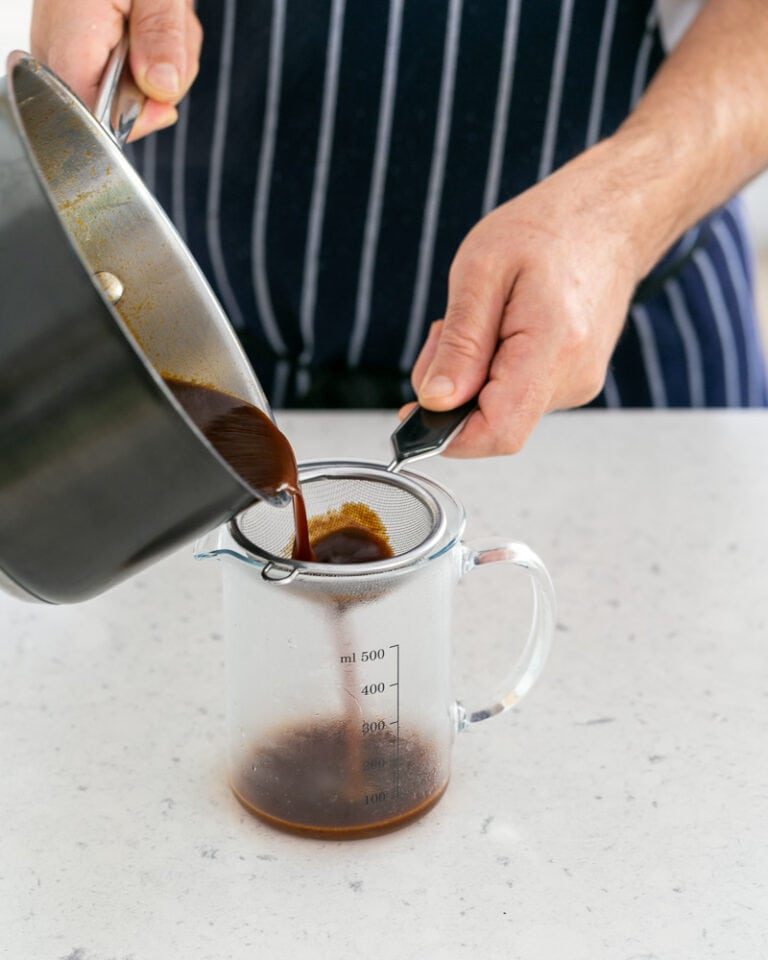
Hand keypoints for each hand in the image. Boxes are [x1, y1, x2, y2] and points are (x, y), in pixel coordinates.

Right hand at [31, 0, 201, 140]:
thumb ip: (161, 36)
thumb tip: (162, 89)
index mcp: (69, 30)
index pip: (87, 111)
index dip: (130, 118)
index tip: (162, 102)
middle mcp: (57, 41)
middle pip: (109, 105)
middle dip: (154, 86)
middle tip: (170, 41)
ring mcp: (67, 42)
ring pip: (124, 89)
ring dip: (160, 63)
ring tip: (162, 20)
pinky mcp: (83, 41)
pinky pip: (124, 70)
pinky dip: (150, 53)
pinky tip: (151, 22)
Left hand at [408, 140, 655, 457]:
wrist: (608, 216)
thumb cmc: (547, 230)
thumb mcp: (481, 270)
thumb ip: (459, 344)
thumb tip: (434, 402)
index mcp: (552, 348)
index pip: (498, 433)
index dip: (447, 436)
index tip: (415, 412)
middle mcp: (573, 378)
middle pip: (493, 424)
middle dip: (452, 394)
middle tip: (444, 334)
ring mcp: (578, 384)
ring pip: (502, 411)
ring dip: (471, 378)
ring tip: (480, 320)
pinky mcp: (574, 382)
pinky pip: (517, 396)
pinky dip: (492, 373)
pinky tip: (500, 330)